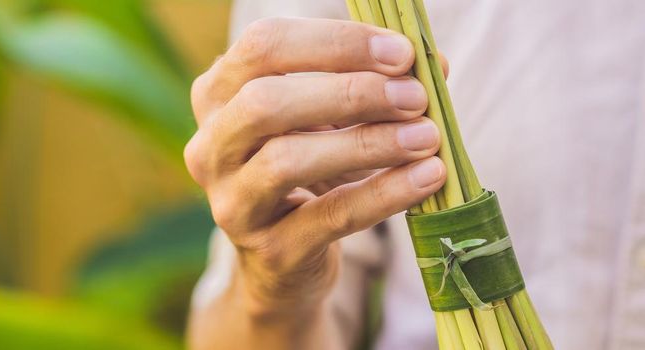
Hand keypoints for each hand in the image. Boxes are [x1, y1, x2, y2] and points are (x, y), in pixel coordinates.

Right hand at [184, 17, 446, 320]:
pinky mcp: (269, 251)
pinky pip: (330, 216)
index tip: (401, 52)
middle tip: (415, 97)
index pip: (264, 46)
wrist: (284, 265)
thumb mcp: (332, 120)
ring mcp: (233, 203)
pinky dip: (384, 193)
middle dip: (351, 92)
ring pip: (288, 161)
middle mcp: (211, 146)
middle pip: (266, 101)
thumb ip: (374, 85)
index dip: (336, 42)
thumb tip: (433, 65)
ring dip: (367, 143)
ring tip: (427, 137)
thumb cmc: (312, 170)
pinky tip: (427, 178)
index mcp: (218, 94)